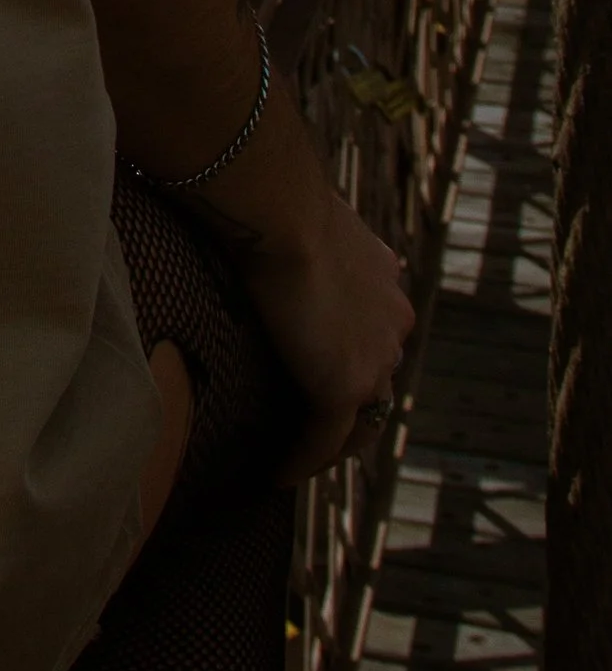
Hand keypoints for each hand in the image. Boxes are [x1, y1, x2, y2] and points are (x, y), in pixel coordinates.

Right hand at [237, 182, 413, 481]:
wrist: (282, 209)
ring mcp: (373, 359)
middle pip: (378, 383)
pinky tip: (277, 475)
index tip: (323, 366)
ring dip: (333, 446)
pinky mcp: (343, 386)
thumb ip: (313, 230)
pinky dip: (302, 461)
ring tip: (299, 459)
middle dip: (353, 409)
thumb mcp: (312, 212)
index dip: (354, 356)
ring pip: (361, 422)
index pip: (377, 334)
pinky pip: (323, 440)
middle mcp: (394, 323)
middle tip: (315, 429)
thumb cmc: (279, 195)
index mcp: (386, 281)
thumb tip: (279, 215)